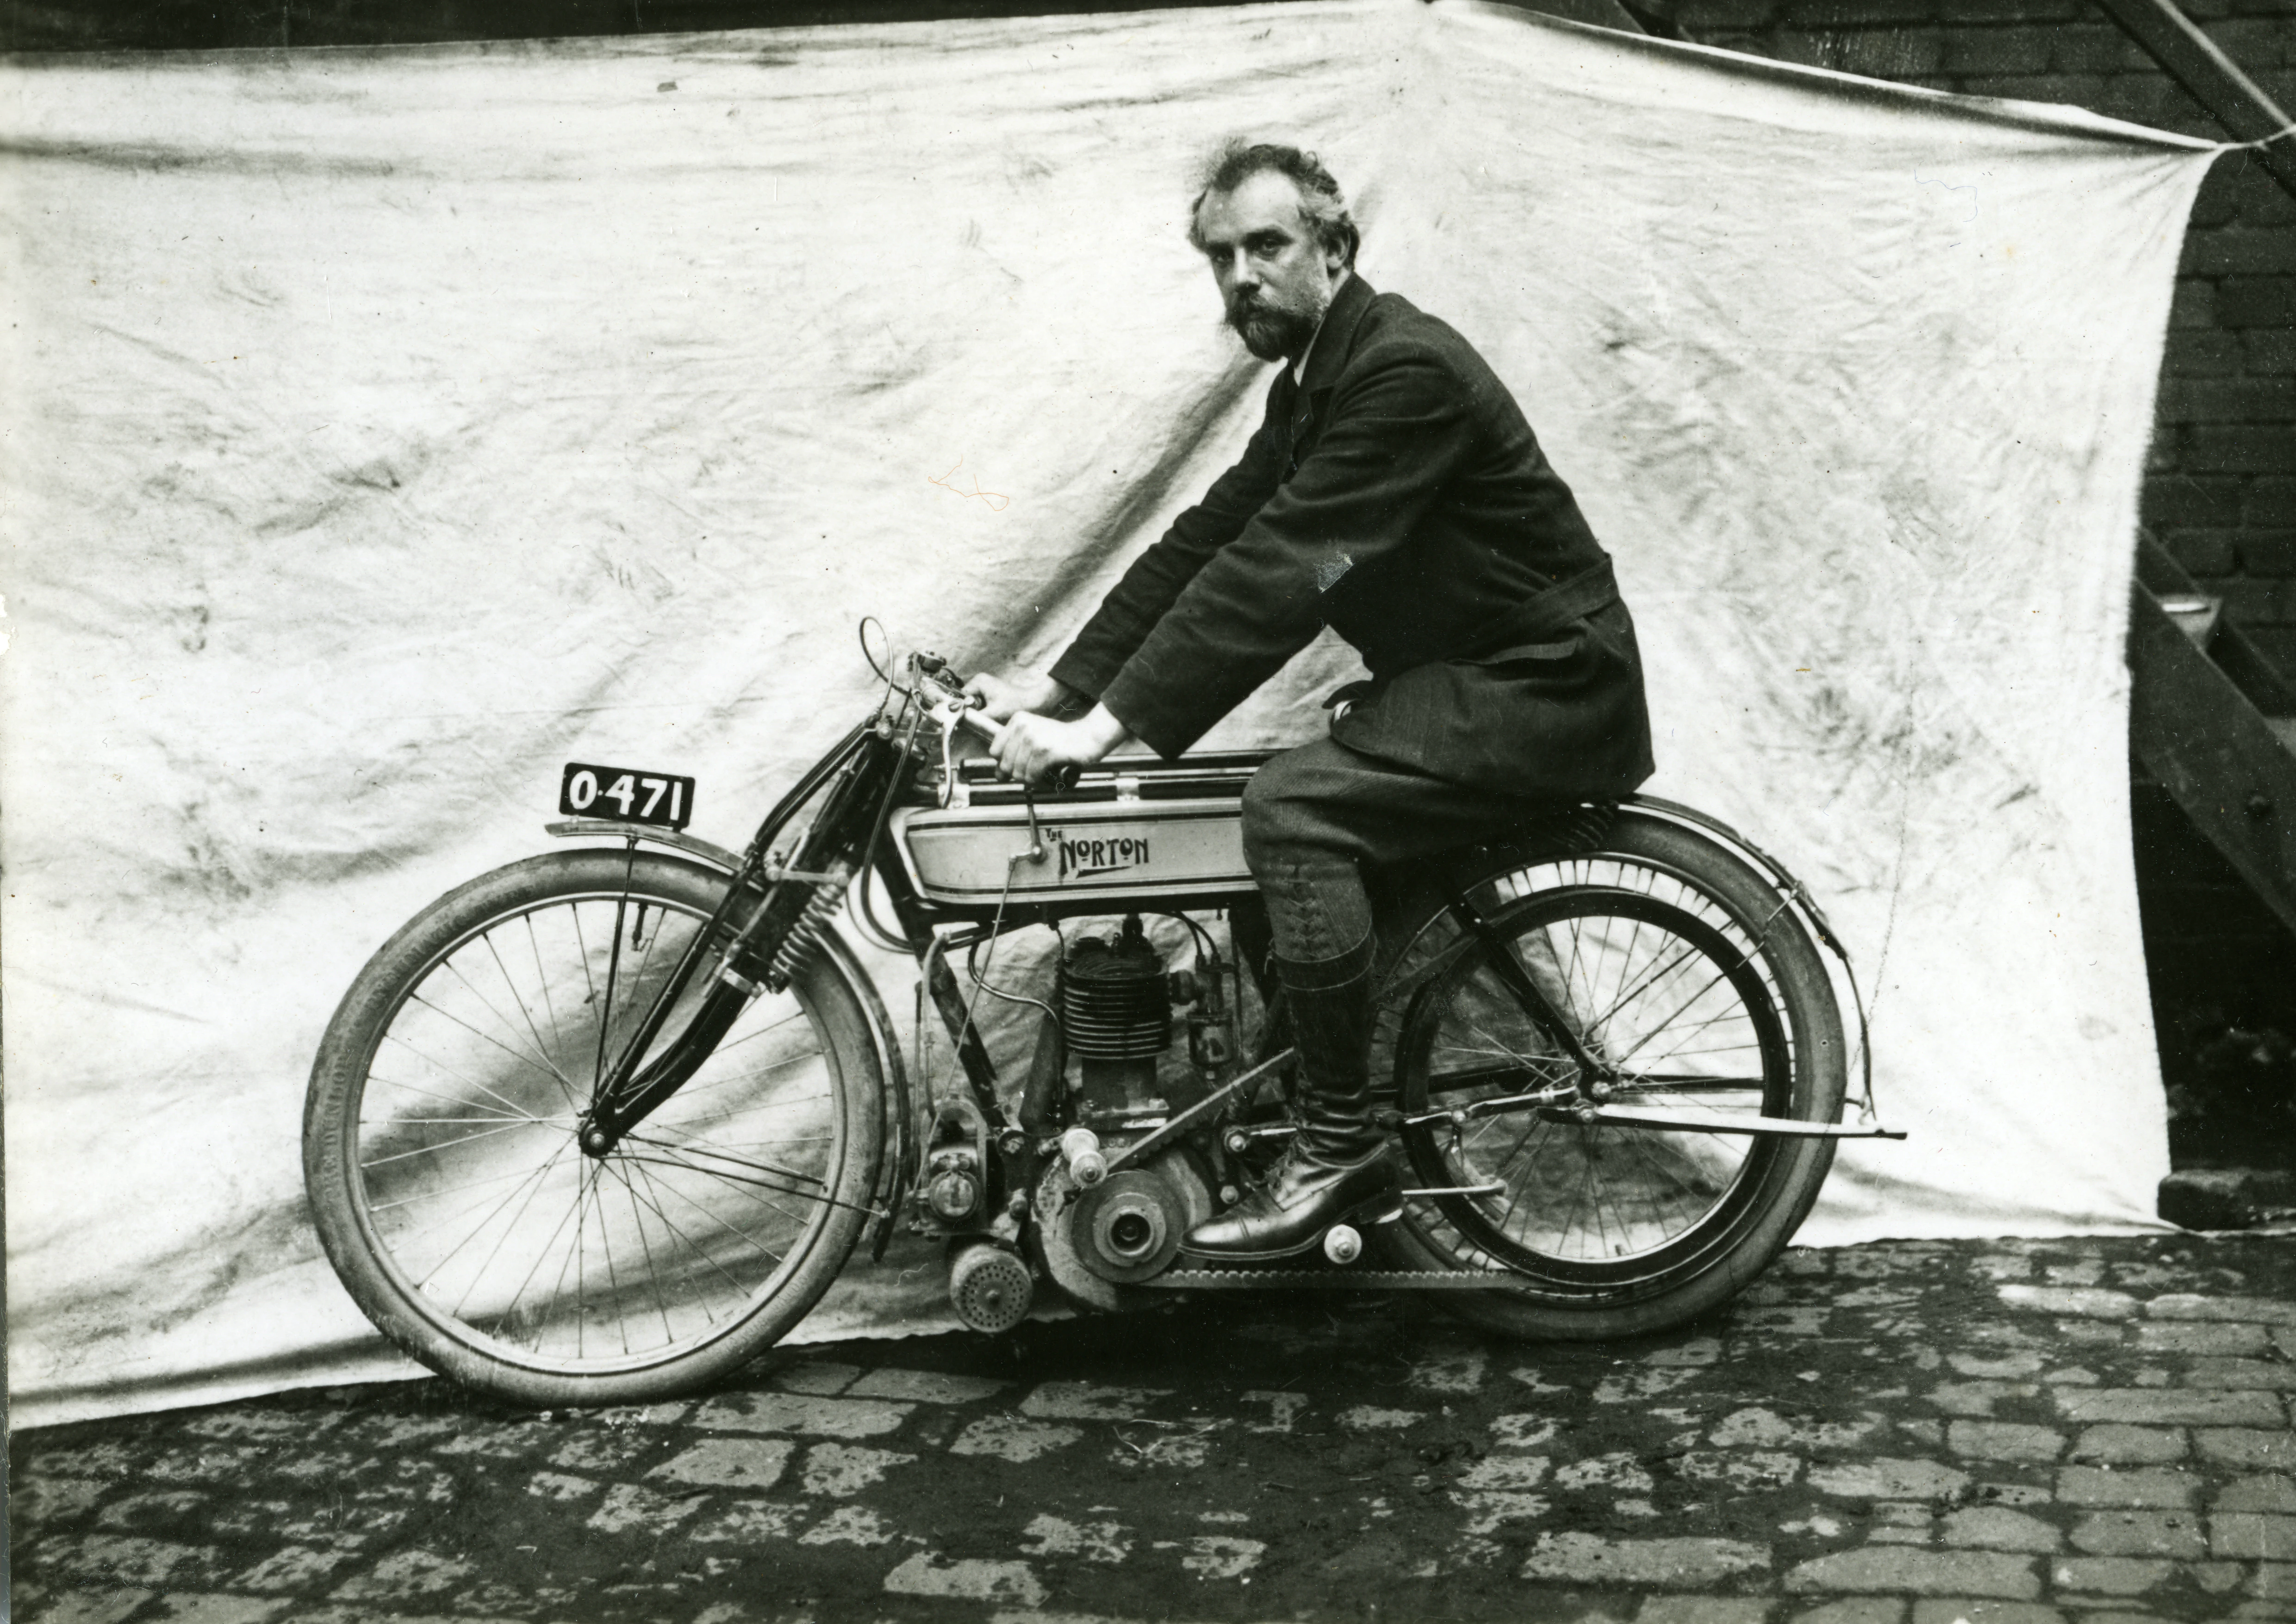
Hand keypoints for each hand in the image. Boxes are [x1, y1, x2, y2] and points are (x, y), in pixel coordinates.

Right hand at [962, 668, 1066, 722]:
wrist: (1033, 703)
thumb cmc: (1016, 704)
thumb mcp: (993, 713)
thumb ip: (975, 717)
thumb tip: (962, 722)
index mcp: (978, 681)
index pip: (961, 697)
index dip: (963, 709)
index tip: (966, 719)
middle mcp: (980, 681)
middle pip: (966, 701)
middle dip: (971, 711)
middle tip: (980, 719)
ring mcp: (985, 686)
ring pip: (973, 704)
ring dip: (978, 712)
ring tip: (989, 717)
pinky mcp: (990, 693)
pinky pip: (980, 704)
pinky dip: (984, 711)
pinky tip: (991, 716)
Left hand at [991, 704, 1128, 786]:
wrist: (1088, 736)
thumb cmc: (1062, 739)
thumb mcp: (1033, 737)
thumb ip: (1013, 753)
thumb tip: (998, 775)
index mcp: (1018, 720)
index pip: (994, 751)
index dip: (1004, 762)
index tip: (1017, 764)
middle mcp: (1023, 726)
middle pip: (1005, 764)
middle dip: (1018, 773)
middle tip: (1033, 770)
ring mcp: (1034, 738)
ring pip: (1018, 773)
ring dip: (1030, 778)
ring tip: (1041, 771)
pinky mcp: (1046, 751)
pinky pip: (1031, 776)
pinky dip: (1038, 780)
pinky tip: (1047, 773)